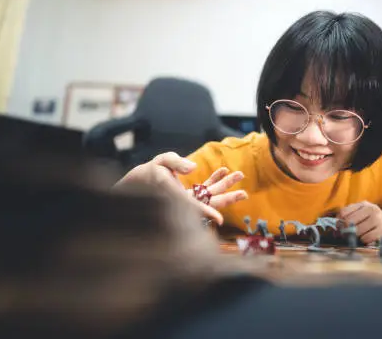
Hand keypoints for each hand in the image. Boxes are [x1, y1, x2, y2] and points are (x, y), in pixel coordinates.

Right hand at [113, 152, 246, 224]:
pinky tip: (223, 171)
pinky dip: (214, 179)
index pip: (193, 207)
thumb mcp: (160, 162)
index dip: (206, 212)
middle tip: (244, 193)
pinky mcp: (188, 194)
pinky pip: (204, 188)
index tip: (220, 219)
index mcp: (174, 196)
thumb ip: (176, 163)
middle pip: (208, 201)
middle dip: (227, 197)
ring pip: (209, 194)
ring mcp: (187, 198)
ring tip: (239, 174)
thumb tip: (194, 167)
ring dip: (225, 185)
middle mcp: (183, 200)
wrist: (137, 182)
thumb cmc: (147, 172)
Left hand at [337, 201, 381, 243]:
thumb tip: (335, 227)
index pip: (344, 212)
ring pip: (356, 231)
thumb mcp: (366, 216)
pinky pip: (365, 238)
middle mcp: (371, 209)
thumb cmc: (377, 224)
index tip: (337, 229)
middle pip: (348, 222)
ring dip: (357, 237)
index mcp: (365, 204)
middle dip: (345, 231)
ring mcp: (378, 219)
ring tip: (363, 236)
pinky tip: (370, 239)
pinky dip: (365, 241)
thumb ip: (352, 218)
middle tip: (346, 236)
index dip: (338, 222)